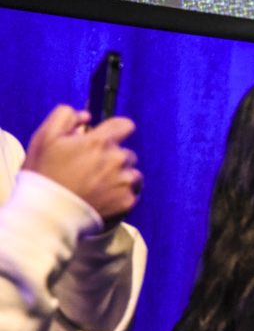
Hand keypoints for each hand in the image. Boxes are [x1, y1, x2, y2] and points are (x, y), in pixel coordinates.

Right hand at [22, 105, 141, 223]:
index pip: (125, 125)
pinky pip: (132, 193)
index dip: (117, 130)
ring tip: (98, 186)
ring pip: (132, 173)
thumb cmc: (44, 174)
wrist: (47, 213)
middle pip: (126, 153)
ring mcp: (124, 182)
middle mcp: (117, 159)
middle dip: (113, 158)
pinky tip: (103, 199)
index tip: (108, 138)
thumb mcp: (45, 137)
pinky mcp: (127, 201)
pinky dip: (121, 195)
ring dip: (120, 177)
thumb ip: (65, 117)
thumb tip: (87, 116)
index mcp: (99, 141)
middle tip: (92, 170)